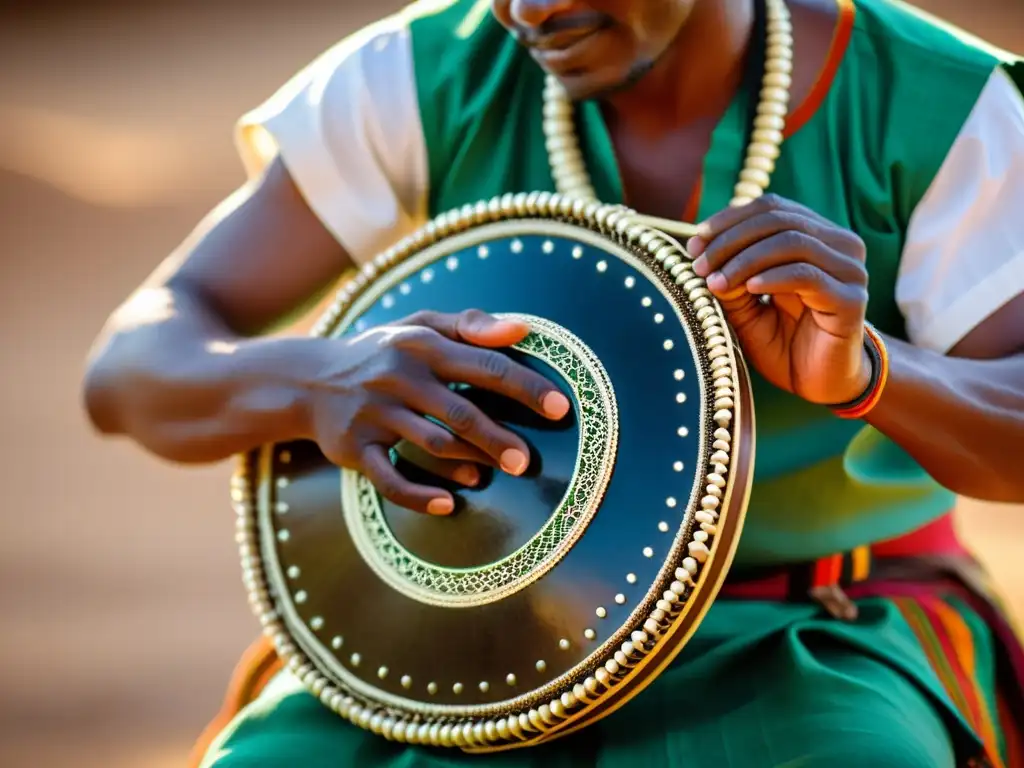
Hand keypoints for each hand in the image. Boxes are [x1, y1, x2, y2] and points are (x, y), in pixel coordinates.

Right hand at [301, 309, 569, 515]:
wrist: (306, 380)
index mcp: (421, 344)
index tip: (561, 407)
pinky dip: (421, 495)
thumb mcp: (419, 325)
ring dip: (469, 463)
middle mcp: (398, 377)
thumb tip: (524, 329)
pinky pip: (391, 479)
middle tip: (528, 462)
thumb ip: (471, 325)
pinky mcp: (355, 450)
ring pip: (432, 445)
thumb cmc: (382, 351)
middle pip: (461, 412)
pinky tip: (450, 504)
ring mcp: (375, 415)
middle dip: (500, 438)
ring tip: (495, 473)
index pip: (484, 366)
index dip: (526, 387)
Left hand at [688, 194, 871, 404]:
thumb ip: (730, 280)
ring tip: (717, 282)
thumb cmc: (783, 344)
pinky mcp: (851, 299)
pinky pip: (807, 275)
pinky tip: (748, 288)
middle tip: (700, 265)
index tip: (694, 244)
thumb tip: (702, 255)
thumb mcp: (746, 309)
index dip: (729, 220)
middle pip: (778, 220)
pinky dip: (772, 277)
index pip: (771, 208)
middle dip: (731, 240)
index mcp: (816, 237)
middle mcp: (839, 246)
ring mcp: (849, 271)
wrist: (818, 385)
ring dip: (745, 259)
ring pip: (792, 242)